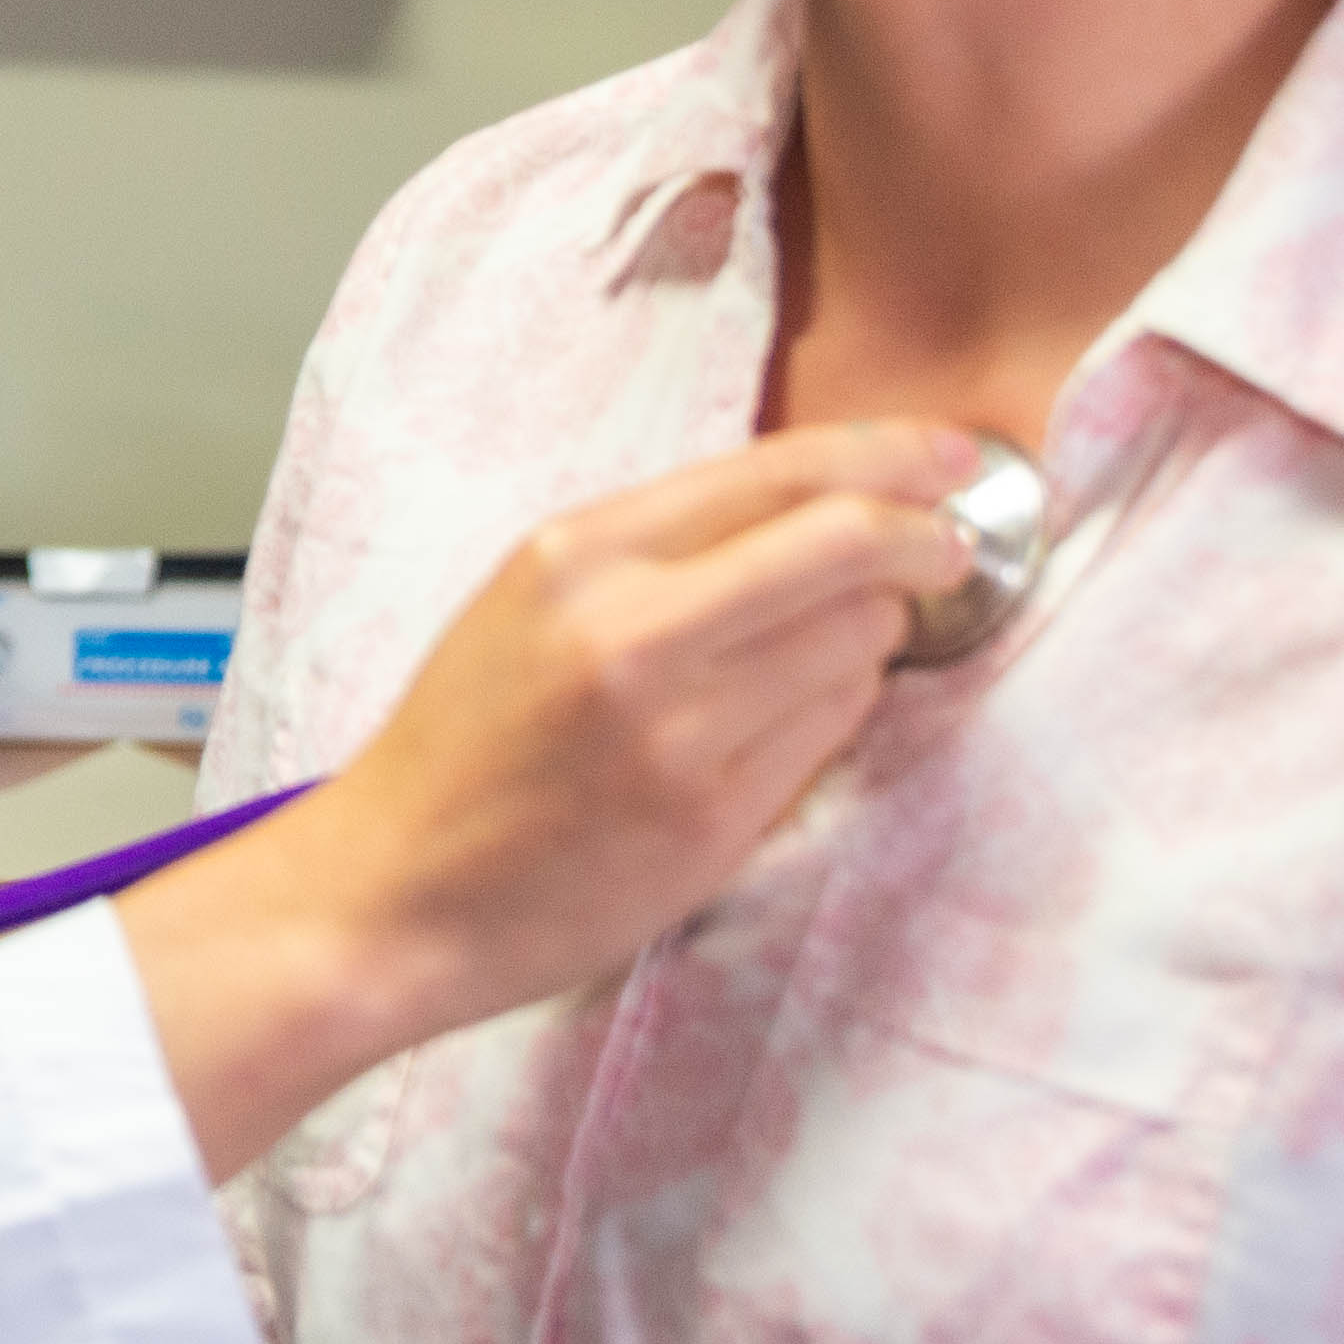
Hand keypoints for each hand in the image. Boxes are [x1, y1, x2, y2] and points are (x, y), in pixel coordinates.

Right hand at [117, 421, 977, 1181]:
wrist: (393, 886)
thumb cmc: (463, 740)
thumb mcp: (531, 598)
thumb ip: (658, 546)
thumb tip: (822, 501)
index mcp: (578, 553)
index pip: (779, 471)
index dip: (890, 457)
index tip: (948, 458)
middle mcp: (630, 631)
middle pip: (846, 547)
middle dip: (924, 541)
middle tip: (950, 551)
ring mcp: (676, 732)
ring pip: (855, 642)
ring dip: (873, 637)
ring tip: (825, 652)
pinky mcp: (710, 820)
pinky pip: (830, 732)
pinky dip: (835, 711)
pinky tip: (786, 721)